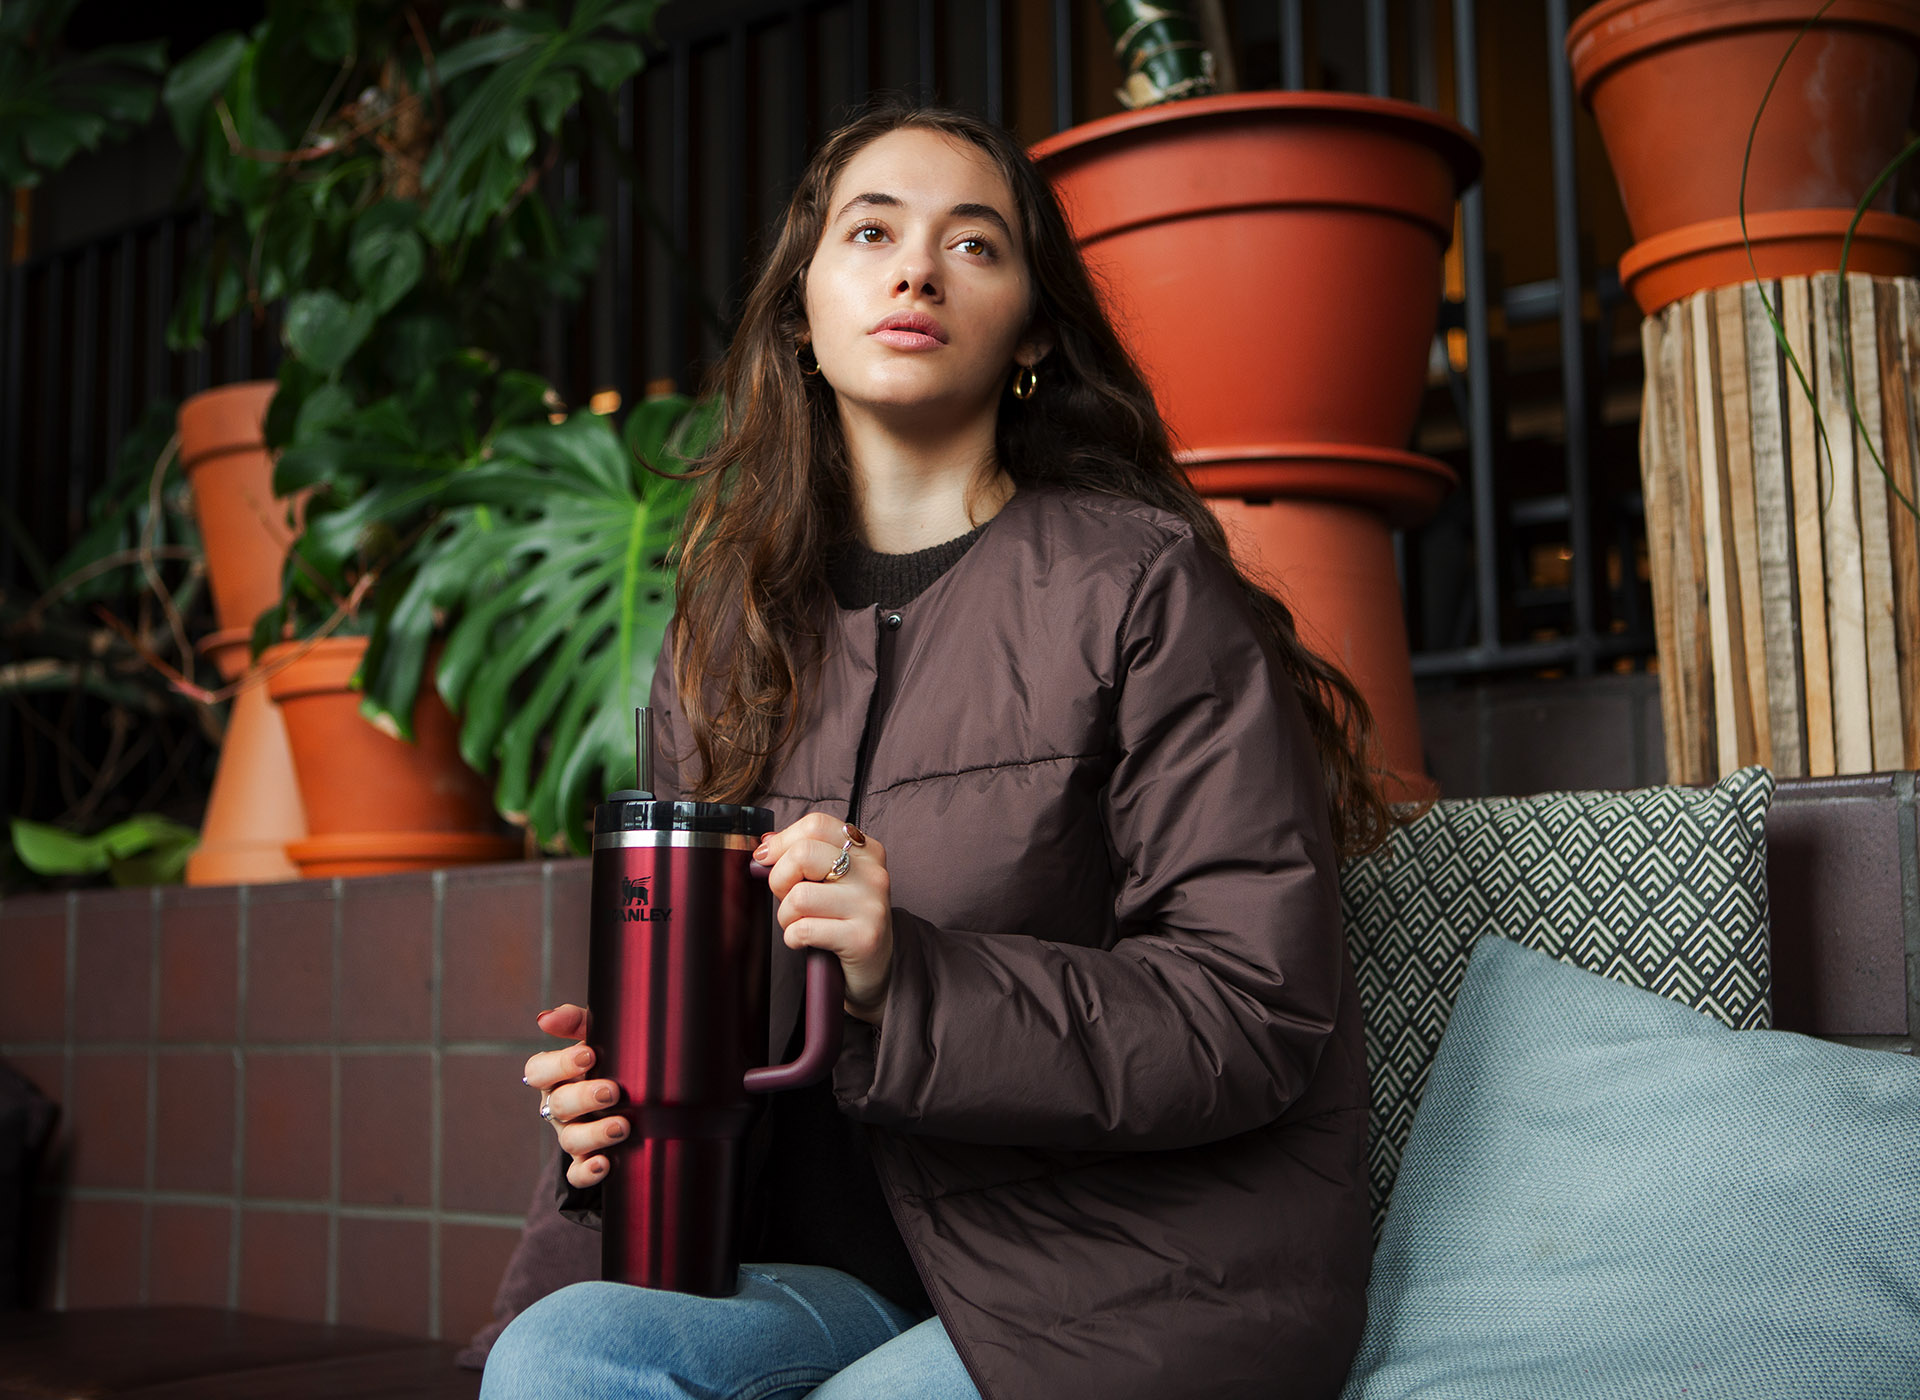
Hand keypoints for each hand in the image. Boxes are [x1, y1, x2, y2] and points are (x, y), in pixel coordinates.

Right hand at [522, 1004, 628, 1189]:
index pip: (538, 1071)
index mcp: (555, 1076)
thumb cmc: (609, 1059)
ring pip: (570, 1140)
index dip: (559, 1065)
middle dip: (584, 1098)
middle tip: (613, 1092)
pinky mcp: (585, 1161)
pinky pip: (578, 1173)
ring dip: (595, 1134)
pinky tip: (606, 1164)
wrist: (633, 1098)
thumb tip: (544, 1019)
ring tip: (623, 1126)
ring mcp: (570, 1135)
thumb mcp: (596, 1035)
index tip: (589, 1056)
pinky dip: (589, 1172)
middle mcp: (558, 1107)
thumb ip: (575, 1021)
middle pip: (558, 1105)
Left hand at [756, 813, 892, 1025]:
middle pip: (804, 854)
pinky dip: (792, 937)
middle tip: (786, 898)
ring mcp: (871, 905)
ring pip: (800, 895)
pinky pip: (804, 929)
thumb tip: (764, 845)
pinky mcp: (864, 937)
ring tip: (799, 923)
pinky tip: (805, 941)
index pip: (815, 825)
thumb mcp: (831, 882)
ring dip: (786, 915)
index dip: (782, 842)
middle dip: (780, 879)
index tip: (767, 859)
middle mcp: (873, 873)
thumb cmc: (844, 921)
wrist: (875, 970)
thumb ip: (802, 857)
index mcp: (866, 851)